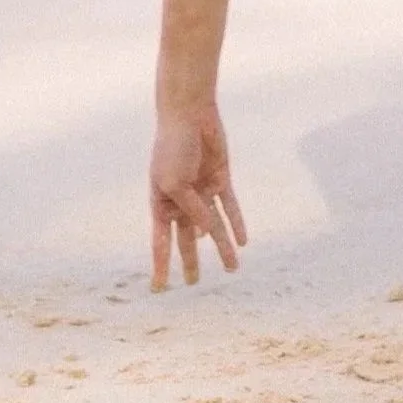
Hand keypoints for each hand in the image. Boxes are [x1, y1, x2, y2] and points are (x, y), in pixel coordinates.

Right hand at [149, 104, 246, 289]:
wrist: (189, 114)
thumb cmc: (173, 147)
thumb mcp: (174, 183)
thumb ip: (191, 210)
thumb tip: (208, 234)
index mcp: (161, 203)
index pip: (160, 241)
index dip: (160, 264)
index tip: (159, 288)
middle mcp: (182, 201)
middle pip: (187, 238)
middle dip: (190, 260)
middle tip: (194, 283)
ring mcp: (202, 191)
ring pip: (214, 227)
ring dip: (223, 247)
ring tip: (232, 269)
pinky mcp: (220, 179)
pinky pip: (230, 206)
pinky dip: (236, 223)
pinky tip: (243, 241)